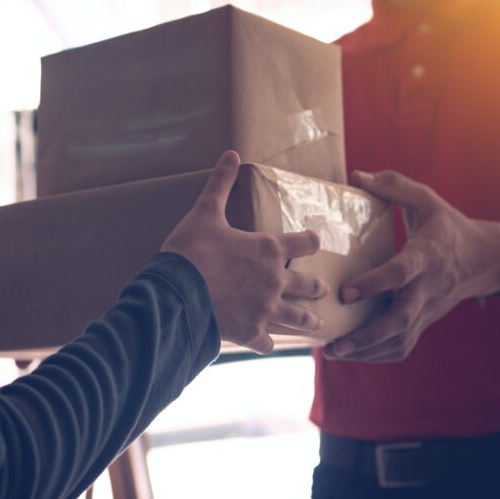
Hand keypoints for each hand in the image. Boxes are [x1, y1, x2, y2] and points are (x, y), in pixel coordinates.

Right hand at [162, 151, 328, 352]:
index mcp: (268, 249)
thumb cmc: (191, 251)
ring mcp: (265, 309)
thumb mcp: (205, 213)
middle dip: (316, 287)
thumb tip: (231, 154)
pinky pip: (266, 343)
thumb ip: (221, 184)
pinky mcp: (250, 332)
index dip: (311, 241)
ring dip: (308, 321)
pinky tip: (268, 344)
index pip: (304, 243)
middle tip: (323, 289)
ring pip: (297, 318)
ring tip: (317, 325)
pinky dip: (267, 343)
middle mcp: (275, 281)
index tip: (316, 242)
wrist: (176, 293)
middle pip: (308, 285)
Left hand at [326, 170, 499, 362]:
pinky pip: (404, 346)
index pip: (400, 273)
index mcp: (426, 256)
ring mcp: (428, 309)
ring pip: (400, 339)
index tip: (345, 292)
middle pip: (400, 319)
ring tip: (334, 352)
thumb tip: (357, 176)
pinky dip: (379, 355)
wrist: (484, 259)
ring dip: (367, 351)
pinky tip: (353, 354)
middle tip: (334, 343)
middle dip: (366, 335)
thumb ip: (393, 186)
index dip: (374, 284)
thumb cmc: (446, 226)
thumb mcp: (426, 199)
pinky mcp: (425, 321)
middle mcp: (428, 288)